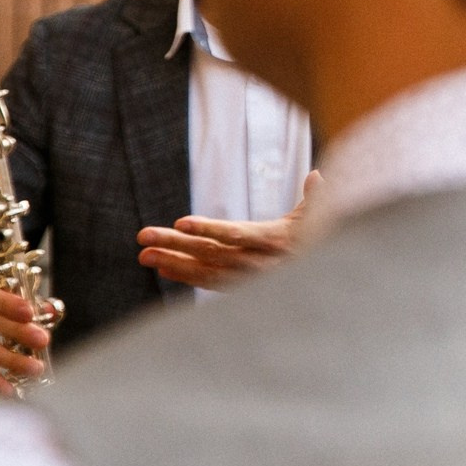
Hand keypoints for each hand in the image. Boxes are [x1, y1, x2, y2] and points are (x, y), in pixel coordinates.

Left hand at [137, 169, 320, 289]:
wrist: (323, 280)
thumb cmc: (320, 238)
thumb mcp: (322, 216)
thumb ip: (316, 197)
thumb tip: (318, 176)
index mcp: (275, 241)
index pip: (236, 235)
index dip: (209, 229)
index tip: (180, 223)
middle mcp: (258, 263)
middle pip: (211, 253)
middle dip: (175, 245)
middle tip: (143, 237)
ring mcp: (247, 279)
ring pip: (205, 272)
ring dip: (172, 263)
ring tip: (144, 254)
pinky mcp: (241, 288)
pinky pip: (209, 283)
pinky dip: (186, 276)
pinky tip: (164, 268)